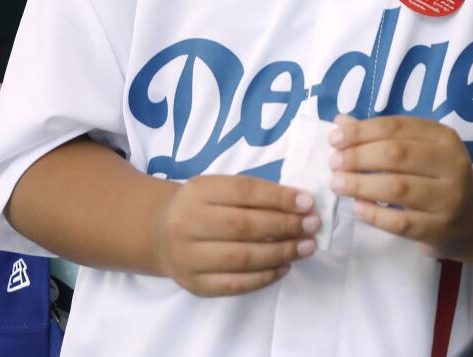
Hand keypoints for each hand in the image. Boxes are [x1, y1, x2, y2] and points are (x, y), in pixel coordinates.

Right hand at [153, 175, 317, 296]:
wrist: (160, 233)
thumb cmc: (202, 206)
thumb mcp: (219, 188)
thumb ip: (254, 194)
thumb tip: (300, 205)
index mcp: (198, 191)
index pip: (244, 192)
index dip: (279, 198)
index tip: (307, 202)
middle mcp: (188, 223)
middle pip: (244, 226)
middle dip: (285, 226)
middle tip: (313, 226)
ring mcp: (188, 257)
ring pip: (241, 258)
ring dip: (281, 253)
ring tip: (306, 247)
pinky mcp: (194, 285)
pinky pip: (235, 284)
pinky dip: (264, 277)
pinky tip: (284, 267)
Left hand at [329, 115, 472, 255]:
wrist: (470, 219)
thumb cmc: (434, 178)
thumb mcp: (416, 151)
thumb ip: (380, 138)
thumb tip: (340, 123)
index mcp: (444, 137)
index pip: (397, 127)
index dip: (362, 131)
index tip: (334, 138)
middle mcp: (452, 164)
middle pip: (397, 154)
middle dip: (359, 156)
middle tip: (334, 163)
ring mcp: (449, 198)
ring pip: (398, 188)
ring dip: (361, 184)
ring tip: (337, 184)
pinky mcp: (442, 229)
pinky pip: (402, 222)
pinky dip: (375, 215)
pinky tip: (357, 208)